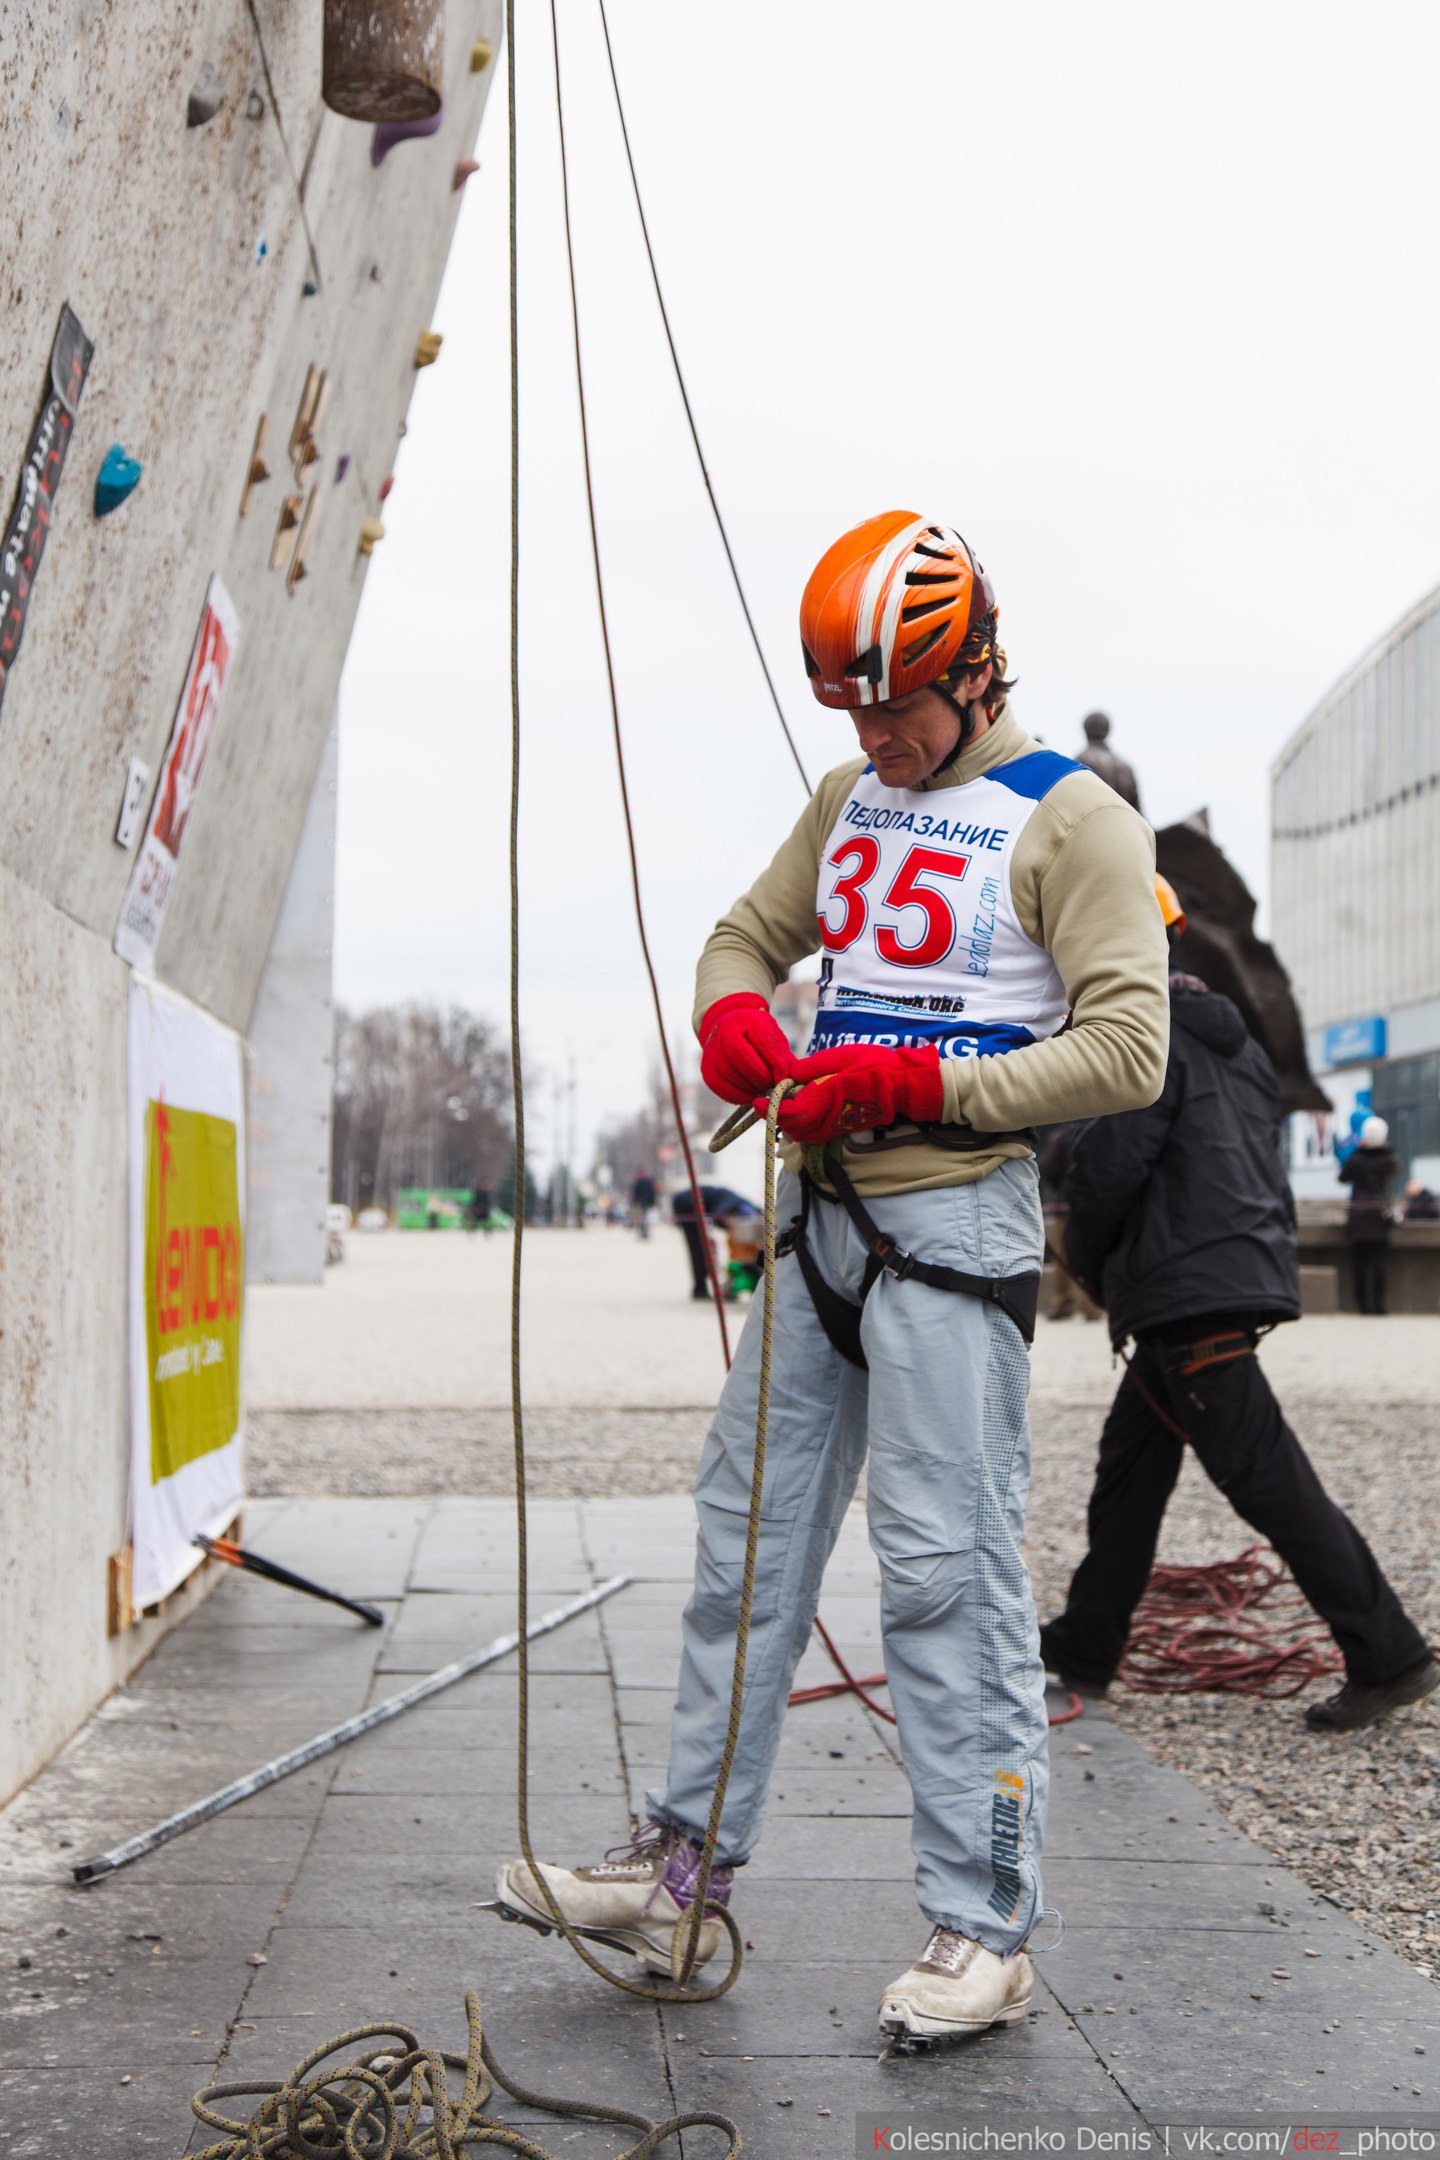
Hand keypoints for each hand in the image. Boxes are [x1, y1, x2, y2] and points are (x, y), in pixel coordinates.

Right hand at [698, 993, 795, 1106]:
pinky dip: (736, 1095)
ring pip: (728, 1072)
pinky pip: (718, 1085)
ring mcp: (711, 1049)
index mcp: (747, 1019)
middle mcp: (724, 1031)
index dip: (774, 1064)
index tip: (783, 1079)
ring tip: (762, 1091)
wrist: (730, 1031)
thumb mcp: (774, 1040)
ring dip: (748, 1087)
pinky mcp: (706, 1068)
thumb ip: (784, 1058)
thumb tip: (790, 1081)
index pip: (761, 1042)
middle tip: (771, 1086)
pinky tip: (750, 1096)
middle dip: (759, 1076)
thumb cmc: (758, 1038)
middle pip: (739, 1056)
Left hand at [763, 1042, 942, 1144]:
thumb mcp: (842, 1055)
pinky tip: (802, 1109)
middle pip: (793, 1128)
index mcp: (827, 1098)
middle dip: (777, 1116)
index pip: (790, 1113)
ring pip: (803, 1134)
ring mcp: (837, 1127)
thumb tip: (788, 1075)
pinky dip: (802, 1125)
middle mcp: (830, 1118)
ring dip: (789, 1122)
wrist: (904, 1085)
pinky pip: (815, 1134)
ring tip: (784, 1103)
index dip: (770, 1108)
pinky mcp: (842, 1129)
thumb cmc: (875, 1065)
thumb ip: (812, 1067)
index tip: (758, 1099)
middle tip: (768, 1099)